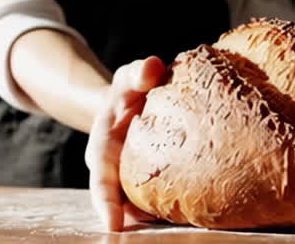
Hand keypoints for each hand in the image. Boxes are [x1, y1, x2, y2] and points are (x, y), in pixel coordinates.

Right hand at [85, 55, 166, 231]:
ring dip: (152, 219)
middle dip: (129, 219)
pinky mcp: (150, 182)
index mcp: (103, 149)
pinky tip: (194, 214)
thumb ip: (138, 72)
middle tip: (142, 232)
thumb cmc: (131, 90)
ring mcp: (131, 179)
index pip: (100, 181)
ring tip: (174, 228)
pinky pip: (158, 200)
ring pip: (138, 207)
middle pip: (118, 202)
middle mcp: (114, 170)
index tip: (113, 225)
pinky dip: (170, 210)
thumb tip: (153, 67)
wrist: (131, 101)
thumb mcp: (130, 78)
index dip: (105, 203)